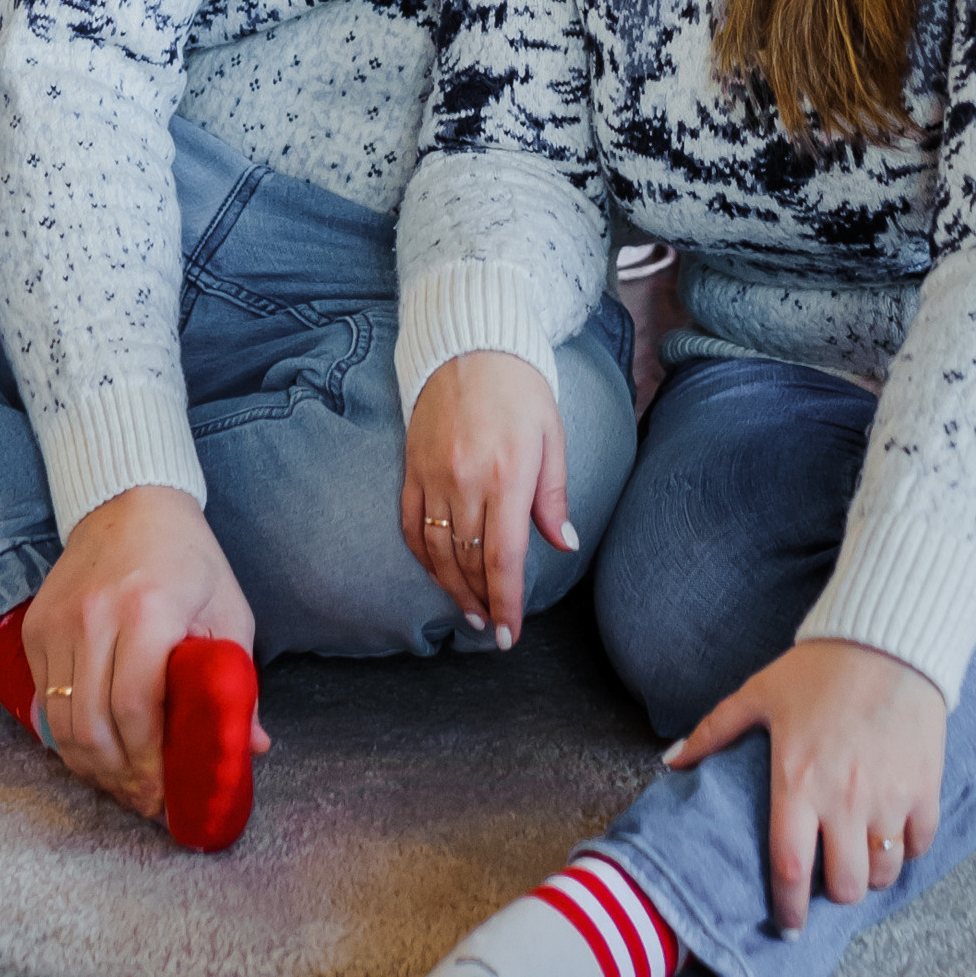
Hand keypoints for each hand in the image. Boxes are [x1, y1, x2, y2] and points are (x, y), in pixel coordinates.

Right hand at [23, 487, 266, 819]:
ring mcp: (57, 622)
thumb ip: (237, 682)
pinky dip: (66, 736)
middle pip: (92, 726)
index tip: (166, 790)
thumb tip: (250, 747)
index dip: (149, 761)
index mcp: (149, 610)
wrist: (129, 501)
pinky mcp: (34, 628)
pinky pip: (43, 701)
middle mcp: (95, 617)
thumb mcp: (229, 609)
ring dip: (89, 766)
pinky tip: (95, 749)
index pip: (137, 708)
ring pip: (59, 723)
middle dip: (118, 777)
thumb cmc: (188, 559)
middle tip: (144, 800)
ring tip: (120, 783)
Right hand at [399, 351, 577, 645]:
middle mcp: (466, 481)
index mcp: (507, 475)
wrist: (469, 342)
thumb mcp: (551, 436)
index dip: (505, 604)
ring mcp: (433, 476)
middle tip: (492, 628)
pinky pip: (412, 526)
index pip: (503, 558)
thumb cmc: (520, 389)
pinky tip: (439, 573)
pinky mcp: (412, 468)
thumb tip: (563, 544)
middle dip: (482, 602)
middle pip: (469, 562)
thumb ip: (553, 496)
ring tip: (469, 611)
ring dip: (453, 588)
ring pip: (438, 551)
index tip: (508, 634)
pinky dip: (424, 557)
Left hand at [665, 637, 944, 933]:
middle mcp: (844, 800)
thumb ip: (713, 732)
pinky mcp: (925, 789)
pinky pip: (918, 845)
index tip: (786, 927)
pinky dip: (905, 849)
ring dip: (869, 874)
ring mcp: (889, 798)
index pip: (789, 870)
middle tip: (826, 879)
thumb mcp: (759, 694)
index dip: (787, 910)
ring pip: (882, 873)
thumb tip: (670, 762)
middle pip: (843, 886)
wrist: (889, 639)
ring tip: (858, 857)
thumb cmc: (819, 669)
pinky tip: (891, 834)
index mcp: (797, 782)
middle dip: (832, 894)